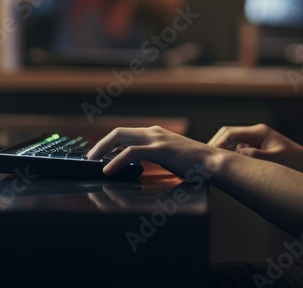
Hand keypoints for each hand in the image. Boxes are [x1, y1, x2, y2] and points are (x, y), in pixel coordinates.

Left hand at [87, 125, 218, 178]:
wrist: (213, 163)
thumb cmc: (194, 164)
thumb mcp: (170, 157)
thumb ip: (154, 157)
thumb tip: (137, 166)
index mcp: (156, 133)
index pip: (125, 133)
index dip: (109, 143)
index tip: (98, 155)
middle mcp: (154, 132)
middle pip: (118, 132)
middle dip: (100, 144)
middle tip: (89, 158)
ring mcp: (157, 139)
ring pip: (120, 137)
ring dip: (102, 149)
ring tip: (92, 162)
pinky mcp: (160, 149)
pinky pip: (131, 152)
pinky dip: (116, 160)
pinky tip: (108, 170)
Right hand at [207, 124, 302, 173]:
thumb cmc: (293, 161)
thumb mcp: (272, 160)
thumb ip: (252, 156)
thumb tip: (233, 155)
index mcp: (258, 132)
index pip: (230, 133)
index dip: (216, 143)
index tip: (208, 156)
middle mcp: (256, 132)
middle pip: (228, 134)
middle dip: (216, 146)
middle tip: (207, 160)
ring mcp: (256, 139)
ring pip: (233, 142)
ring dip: (224, 151)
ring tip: (215, 165)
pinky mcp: (258, 146)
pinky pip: (240, 149)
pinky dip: (232, 155)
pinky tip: (230, 167)